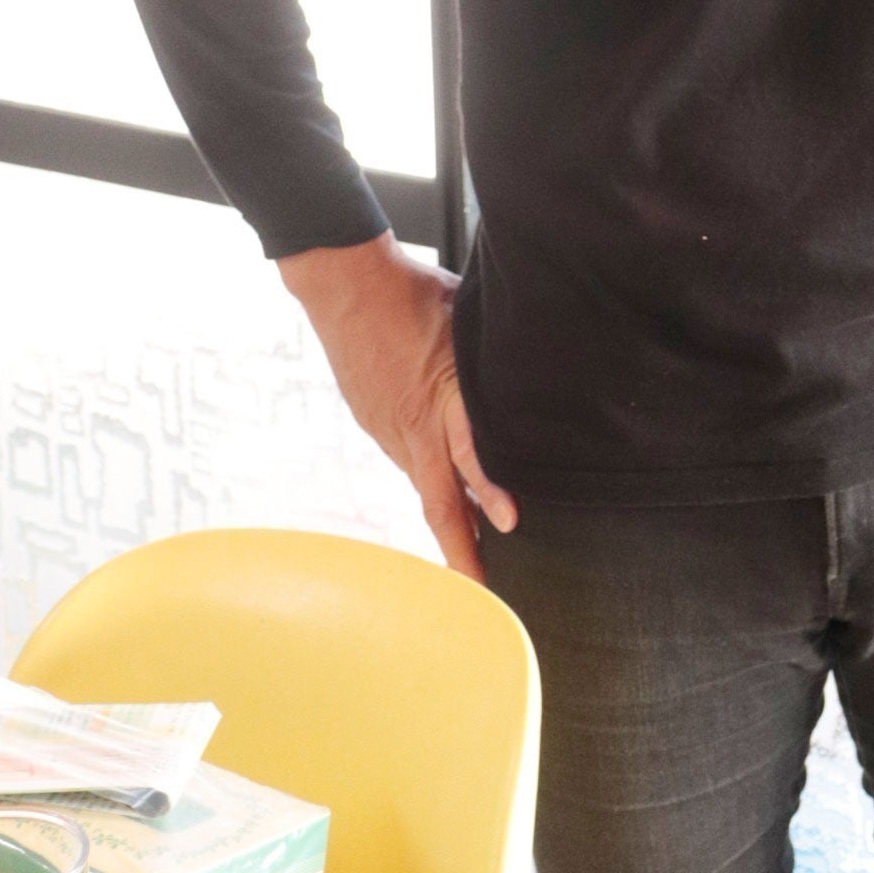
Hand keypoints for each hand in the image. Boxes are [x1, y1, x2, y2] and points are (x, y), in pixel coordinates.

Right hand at [278, 232, 516, 580]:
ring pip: (422, 485)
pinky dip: (426, 483)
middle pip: (438, 499)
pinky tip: (442, 492)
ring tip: (474, 552)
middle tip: (482, 589)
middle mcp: (412, 425)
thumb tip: (529, 370)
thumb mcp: (466, 317)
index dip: (489, 489)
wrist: (344, 283)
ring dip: (447, 519)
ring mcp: (388, 429)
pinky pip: (405, 461)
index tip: (511, 521)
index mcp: (440, 397)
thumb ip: (492, 356)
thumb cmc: (412, 291)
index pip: (470, 453)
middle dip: (461, 549)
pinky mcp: (373, 422)